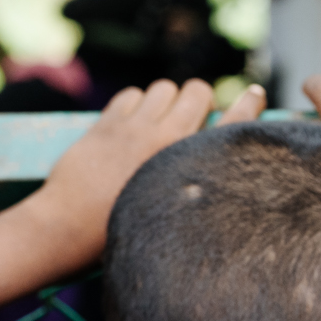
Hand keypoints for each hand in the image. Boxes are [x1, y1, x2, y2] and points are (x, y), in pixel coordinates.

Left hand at [32, 79, 264, 264]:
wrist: (66, 229)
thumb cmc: (119, 232)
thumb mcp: (168, 214)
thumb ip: (186, 183)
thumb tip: (196, 163)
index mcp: (188, 166)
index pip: (233, 126)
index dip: (249, 105)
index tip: (254, 93)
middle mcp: (165, 141)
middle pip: (197, 91)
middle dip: (197, 99)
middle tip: (188, 118)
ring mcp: (133, 129)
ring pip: (163, 89)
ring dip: (164, 100)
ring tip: (157, 121)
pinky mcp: (105, 125)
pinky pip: (130, 95)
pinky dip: (133, 104)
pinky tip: (128, 123)